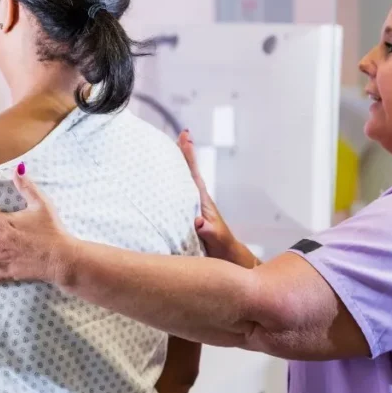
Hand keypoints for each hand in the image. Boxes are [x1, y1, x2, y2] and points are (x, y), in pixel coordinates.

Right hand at [178, 130, 254, 267]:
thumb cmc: (222, 248)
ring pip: (184, 182)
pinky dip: (172, 185)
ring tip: (171, 150)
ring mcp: (194, 207)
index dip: (189, 155)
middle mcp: (198, 201)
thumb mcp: (215, 240)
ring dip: (179, 166)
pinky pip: (178, 195)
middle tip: (182, 134)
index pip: (194, 174)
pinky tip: (164, 182)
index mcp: (203, 202)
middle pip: (189, 172)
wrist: (228, 258)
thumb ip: (208, 231)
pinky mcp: (189, 215)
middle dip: (185, 154)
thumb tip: (199, 223)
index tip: (186, 136)